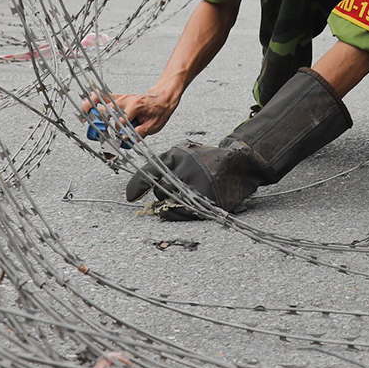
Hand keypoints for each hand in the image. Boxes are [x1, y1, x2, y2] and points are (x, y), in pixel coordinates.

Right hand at [82, 86, 178, 136]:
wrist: (162, 97)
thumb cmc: (159, 111)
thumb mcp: (154, 125)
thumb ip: (141, 132)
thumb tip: (129, 139)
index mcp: (135, 107)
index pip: (121, 121)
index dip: (119, 132)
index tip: (118, 139)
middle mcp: (126, 101)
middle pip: (107, 111)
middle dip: (102, 122)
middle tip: (100, 132)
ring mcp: (121, 98)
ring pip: (102, 102)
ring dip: (93, 110)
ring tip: (84, 118)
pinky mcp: (119, 97)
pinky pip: (104, 96)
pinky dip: (94, 99)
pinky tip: (86, 105)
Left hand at [123, 140, 257, 218]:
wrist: (239, 163)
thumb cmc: (208, 159)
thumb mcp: (186, 153)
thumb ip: (166, 164)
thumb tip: (146, 184)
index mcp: (177, 156)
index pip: (149, 172)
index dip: (136, 186)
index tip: (129, 196)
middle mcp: (185, 170)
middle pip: (160, 191)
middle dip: (162, 195)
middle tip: (169, 194)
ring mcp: (195, 186)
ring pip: (170, 203)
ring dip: (170, 204)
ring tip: (182, 197)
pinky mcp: (205, 200)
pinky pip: (182, 213)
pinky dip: (178, 214)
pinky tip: (182, 209)